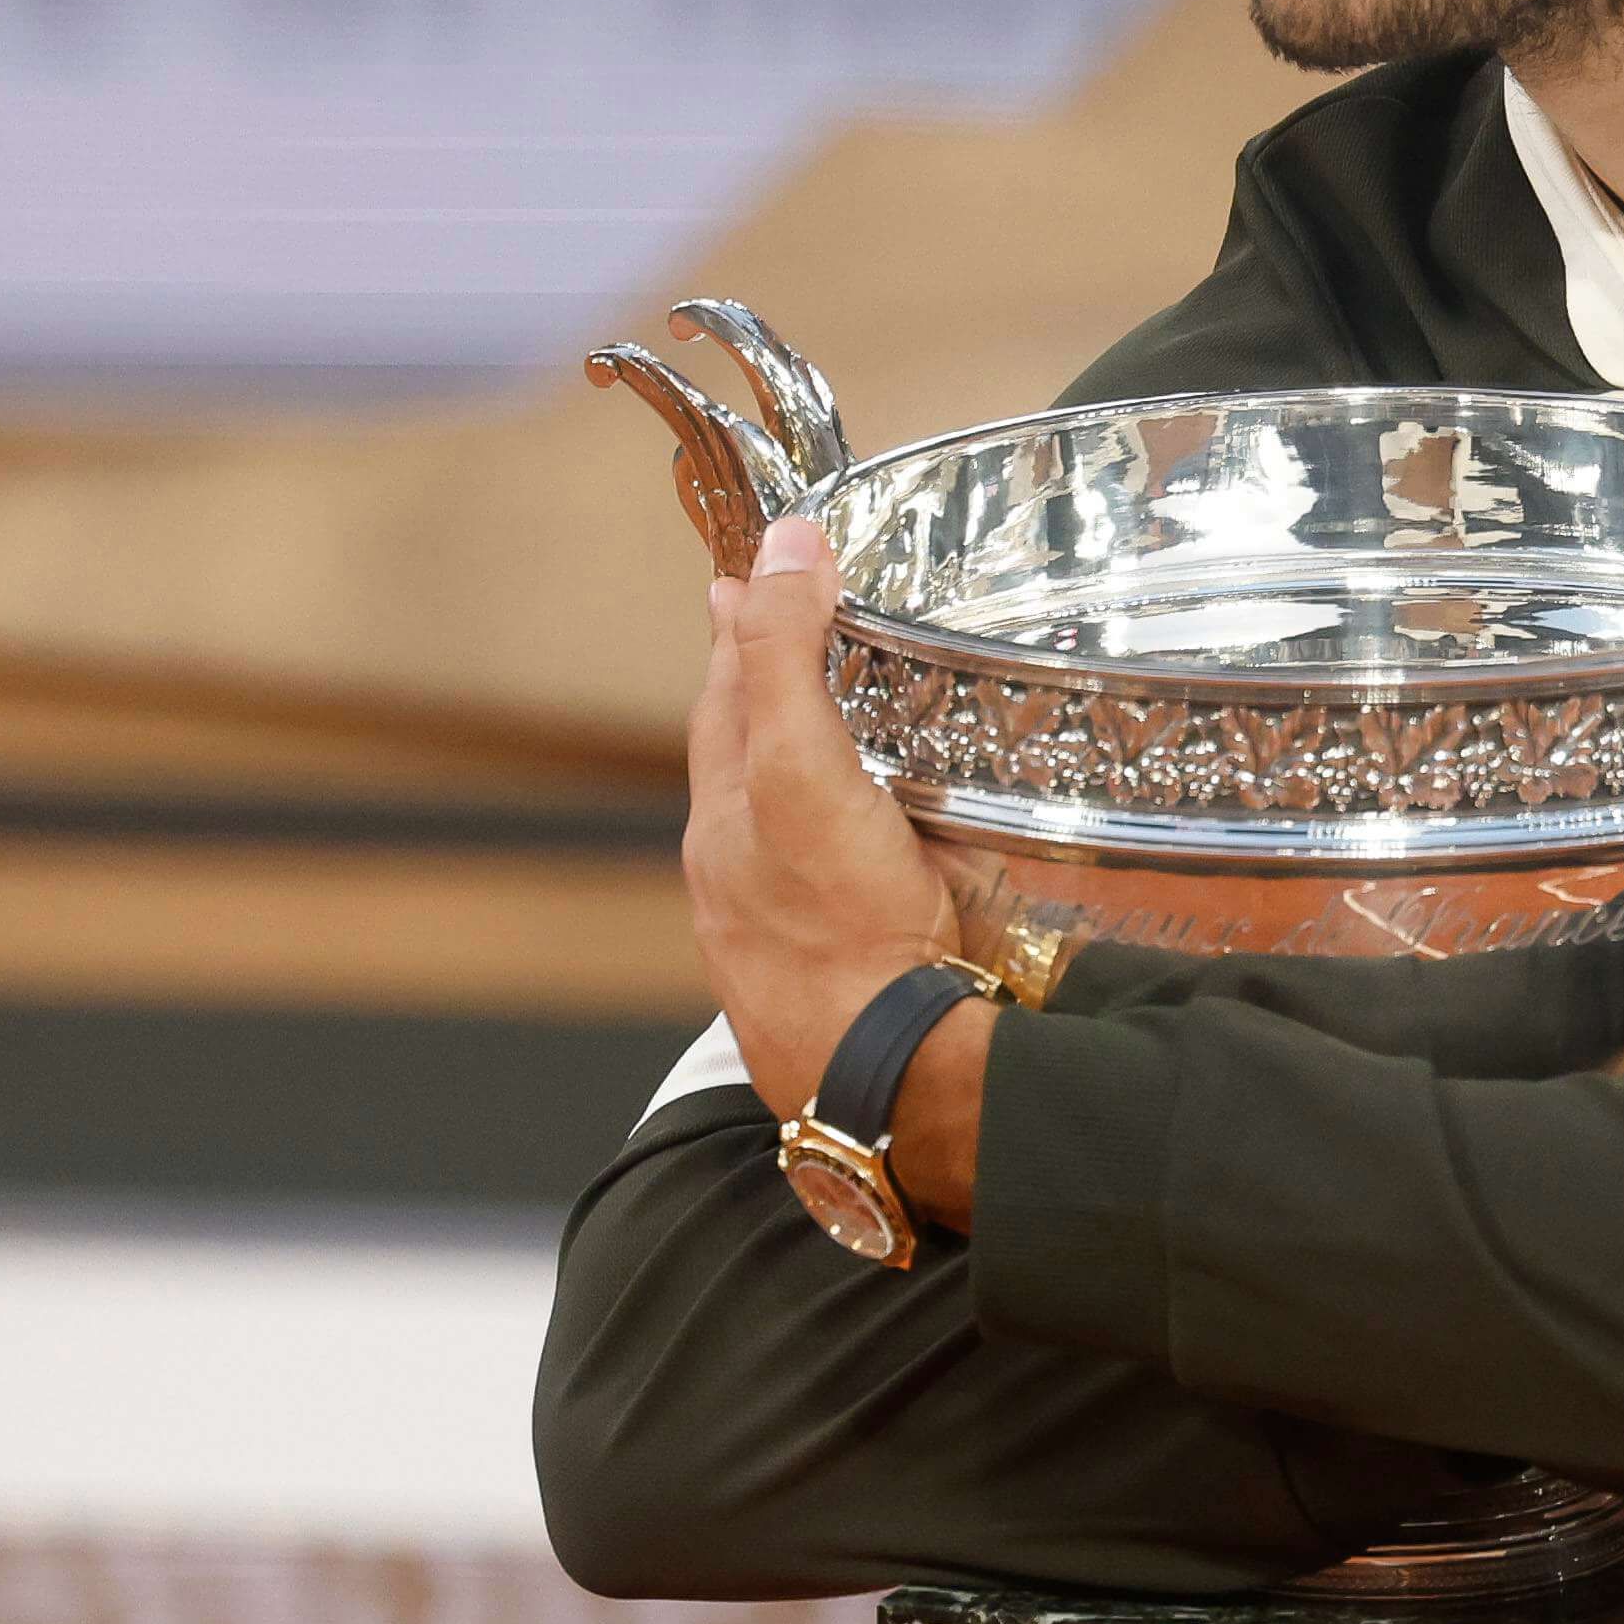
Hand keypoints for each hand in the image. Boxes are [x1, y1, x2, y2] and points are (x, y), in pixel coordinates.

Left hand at [686, 512, 963, 1116]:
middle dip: (769, 699)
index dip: (744, 629)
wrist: (898, 1080)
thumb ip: (789, 656)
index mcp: (726, 821)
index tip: (747, 577)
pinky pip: (847, 892)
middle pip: (755, 765)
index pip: (728, 697)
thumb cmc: (845, 931)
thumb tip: (783, 543)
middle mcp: (745, 880)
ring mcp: (796, 935)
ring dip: (816, 779)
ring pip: (797, 833)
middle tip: (793, 639)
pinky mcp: (854, 980)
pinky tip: (896, 856)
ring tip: (846, 736)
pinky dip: (860, 852)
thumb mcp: (803, 768)